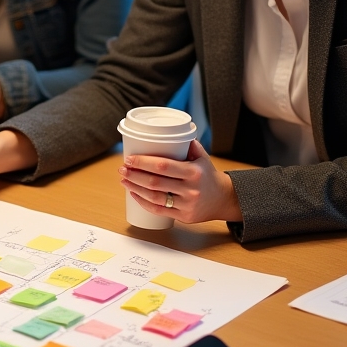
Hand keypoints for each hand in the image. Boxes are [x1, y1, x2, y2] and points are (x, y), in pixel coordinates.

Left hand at [119, 140, 242, 224]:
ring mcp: (186, 205)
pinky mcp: (183, 216)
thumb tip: (170, 130)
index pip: (163, 166)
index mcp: (194, 172)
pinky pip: (158, 210)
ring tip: (124, 180)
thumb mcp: (202, 157)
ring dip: (135, 188)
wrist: (223, 199)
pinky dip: (143, 202)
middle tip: (122, 169)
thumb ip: (188, 144)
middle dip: (134, 175)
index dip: (143, 162)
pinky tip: (134, 194)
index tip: (129, 158)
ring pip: (154, 197)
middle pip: (155, 182)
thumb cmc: (208, 175)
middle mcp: (190, 189)